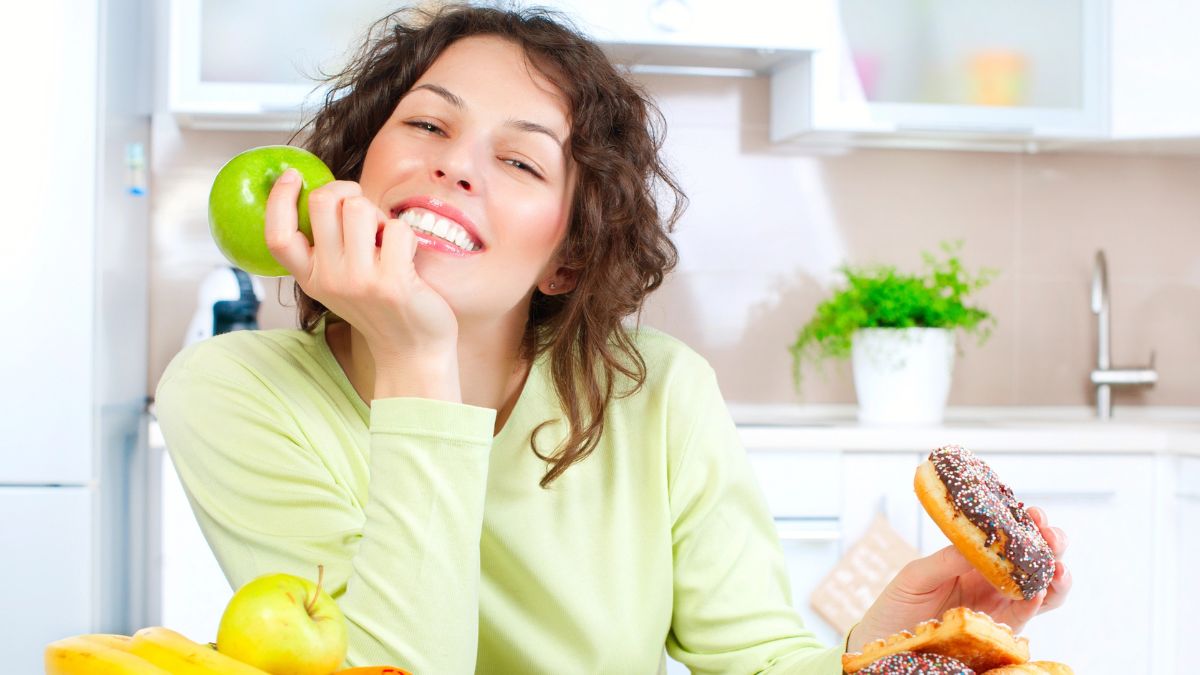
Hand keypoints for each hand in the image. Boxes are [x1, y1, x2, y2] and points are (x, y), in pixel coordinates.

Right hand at [264, 169, 459, 398]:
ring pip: (360, 208)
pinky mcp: (392, 283)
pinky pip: (396, 228)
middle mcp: (329, 279)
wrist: (413, 350)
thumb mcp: (341, 281)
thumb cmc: (381, 306)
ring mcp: (359, 281)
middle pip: (321, 202)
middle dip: (346, 191)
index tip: (292, 175)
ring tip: (385, 241)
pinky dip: (406, 236)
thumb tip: (326, 192)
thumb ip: (328, 245)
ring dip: (379, 215)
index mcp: (310, 277)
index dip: (279, 199)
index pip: (276, 235)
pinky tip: (407, 259)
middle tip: (362, 208)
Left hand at [848, 506, 1071, 651]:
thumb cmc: (897, 604)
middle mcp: (992, 582)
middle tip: (1051, 536)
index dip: (1026, 525)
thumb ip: (947, 559)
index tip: (1033, 513)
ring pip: (1042, 591)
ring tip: (1057, 566)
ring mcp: (997, 607)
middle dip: (1051, 545)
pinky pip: (1023, 617)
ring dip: (1055, 576)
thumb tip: (979, 541)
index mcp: (974, 560)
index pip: (1009, 538)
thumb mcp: (916, 575)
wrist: (883, 641)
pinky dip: (1035, 604)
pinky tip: (1038, 592)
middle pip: (1035, 561)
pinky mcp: (997, 633)